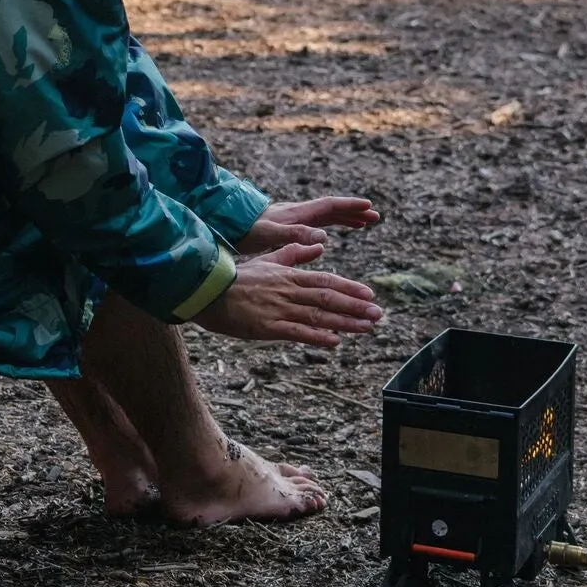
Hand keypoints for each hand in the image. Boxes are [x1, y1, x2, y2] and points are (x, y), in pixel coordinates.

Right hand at [195, 242, 382, 345]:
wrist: (209, 291)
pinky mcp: (267, 327)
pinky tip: (334, 341)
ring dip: (345, 323)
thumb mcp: (267, 260)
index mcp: (288, 275)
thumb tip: (318, 245)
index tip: (369, 295)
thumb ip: (294, 254)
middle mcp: (288, 291)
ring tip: (366, 328)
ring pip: (318, 316)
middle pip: (328, 299)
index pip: (326, 281)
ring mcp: (279, 309)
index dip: (349, 288)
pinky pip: (296, 332)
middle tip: (378, 314)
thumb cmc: (237, 278)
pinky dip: (317, 337)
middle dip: (355, 307)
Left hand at [238, 194, 379, 255]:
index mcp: (297, 214)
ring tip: (363, 223)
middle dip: (354, 211)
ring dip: (345, 218)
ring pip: (325, 215)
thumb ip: (295, 236)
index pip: (330, 206)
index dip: (350, 206)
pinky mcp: (286, 226)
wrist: (225, 226)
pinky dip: (328, 225)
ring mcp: (292, 218)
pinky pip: (314, 223)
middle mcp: (297, 213)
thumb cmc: (245, 231)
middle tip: (375, 217)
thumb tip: (324, 237)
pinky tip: (330, 235)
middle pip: (332, 209)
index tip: (370, 207)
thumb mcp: (270, 235)